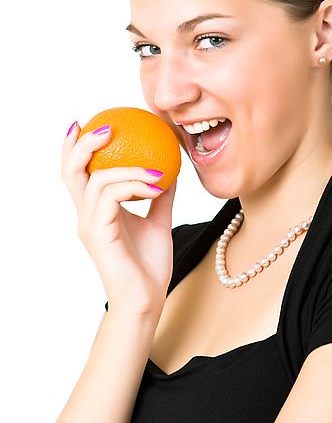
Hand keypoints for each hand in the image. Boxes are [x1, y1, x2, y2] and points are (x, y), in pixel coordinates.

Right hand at [61, 122, 175, 317]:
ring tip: (156, 171)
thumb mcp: (158, 219)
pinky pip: (111, 198)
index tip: (89, 123)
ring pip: (96, 180)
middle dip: (83, 144)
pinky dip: (134, 186)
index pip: (78, 173)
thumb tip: (170, 167)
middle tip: (106, 127)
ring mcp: (90, 225)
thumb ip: (158, 194)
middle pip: (71, 171)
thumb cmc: (149, 263)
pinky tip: (156, 187)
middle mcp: (87, 215)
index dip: (76, 147)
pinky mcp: (99, 235)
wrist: (147, 299)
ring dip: (129, 169)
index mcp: (97, 210)